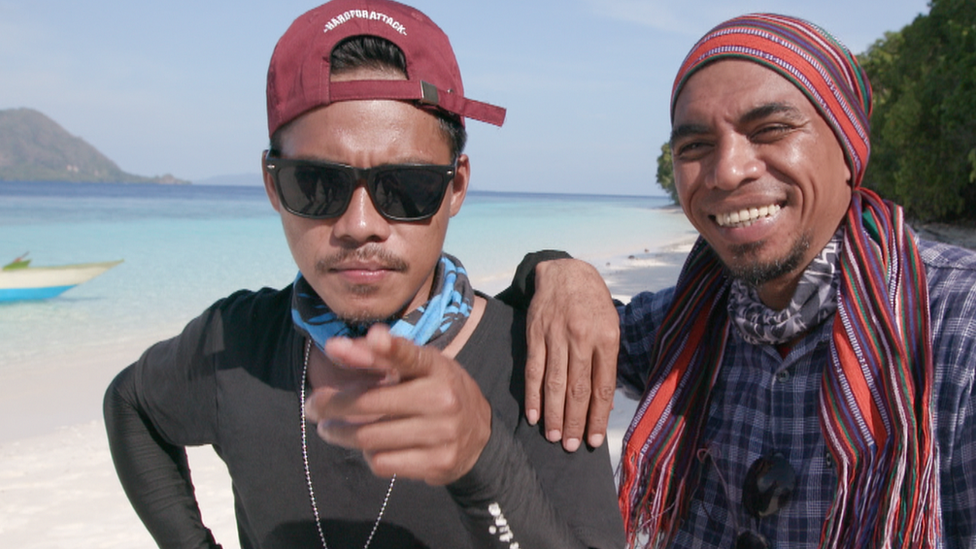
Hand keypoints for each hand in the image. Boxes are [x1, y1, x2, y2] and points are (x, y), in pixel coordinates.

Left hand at [304, 325, 491, 485]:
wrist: (479, 436)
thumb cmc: (436, 392)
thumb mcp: (417, 367)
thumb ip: (377, 356)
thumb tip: (336, 347)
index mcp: (436, 367)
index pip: (409, 355)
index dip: (389, 348)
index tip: (373, 337)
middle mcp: (442, 398)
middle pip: (371, 402)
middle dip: (332, 405)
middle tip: (313, 406)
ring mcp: (442, 433)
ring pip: (371, 437)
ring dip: (341, 434)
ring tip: (329, 429)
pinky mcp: (437, 462)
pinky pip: (383, 462)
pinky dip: (368, 455)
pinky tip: (368, 447)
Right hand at [525, 259, 617, 451]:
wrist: (565, 272)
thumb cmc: (593, 304)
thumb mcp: (610, 326)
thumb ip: (606, 362)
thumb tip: (602, 404)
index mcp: (606, 337)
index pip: (602, 385)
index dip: (598, 416)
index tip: (594, 439)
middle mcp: (581, 338)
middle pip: (578, 389)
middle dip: (576, 421)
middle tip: (573, 447)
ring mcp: (556, 336)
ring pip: (554, 383)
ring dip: (554, 414)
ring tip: (555, 437)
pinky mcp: (535, 335)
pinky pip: (533, 370)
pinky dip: (532, 395)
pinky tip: (534, 415)